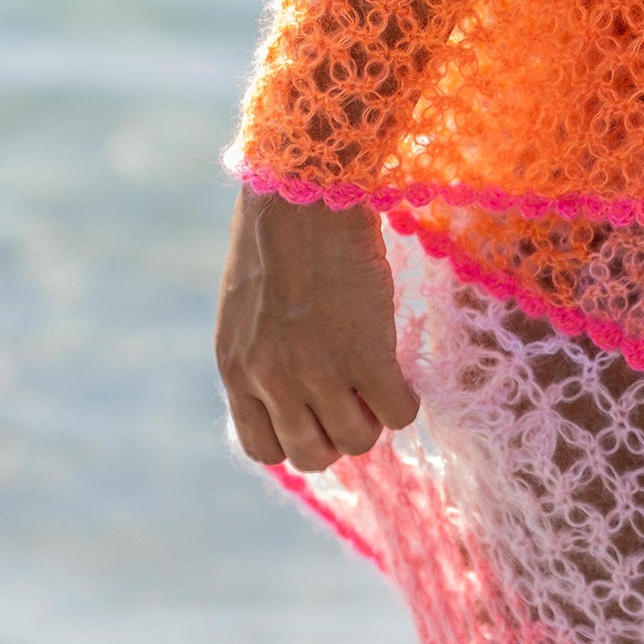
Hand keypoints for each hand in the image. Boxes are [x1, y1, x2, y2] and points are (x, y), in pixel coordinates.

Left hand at [215, 189, 420, 472]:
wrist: (308, 189)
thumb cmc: (281, 230)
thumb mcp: (249, 307)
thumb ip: (262, 354)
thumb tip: (293, 390)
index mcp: (237, 369)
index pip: (266, 449)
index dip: (299, 438)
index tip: (319, 412)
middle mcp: (272, 380)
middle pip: (313, 455)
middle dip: (338, 433)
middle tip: (356, 395)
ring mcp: (318, 372)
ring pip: (358, 441)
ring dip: (374, 417)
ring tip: (380, 377)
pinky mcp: (366, 356)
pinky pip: (397, 414)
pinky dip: (406, 401)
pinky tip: (404, 373)